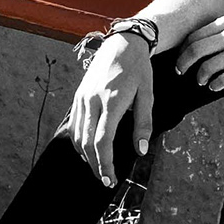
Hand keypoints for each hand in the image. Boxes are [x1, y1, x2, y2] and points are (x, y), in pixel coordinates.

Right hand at [65, 33, 152, 188]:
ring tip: (98, 168)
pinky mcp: (78, 96)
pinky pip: (75, 125)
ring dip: (86, 156)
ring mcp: (82, 97)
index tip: (111, 179)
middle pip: (87, 142)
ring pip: (78, 135)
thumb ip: (143, 124)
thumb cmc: (139, 69)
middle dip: (95, 165)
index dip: (105, 164)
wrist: (122, 43)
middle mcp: (93, 100)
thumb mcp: (148, 94)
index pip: (103, 140)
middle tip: (106, 180)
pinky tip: (88, 150)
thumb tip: (140, 151)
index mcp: (112, 100)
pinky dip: (79, 142)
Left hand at [175, 13, 223, 90]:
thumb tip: (207, 35)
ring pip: (209, 65)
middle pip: (196, 49)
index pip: (196, 35)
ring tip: (202, 81)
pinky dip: (216, 84)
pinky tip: (215, 86)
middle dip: (183, 63)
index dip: (183, 49)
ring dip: (201, 76)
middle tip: (180, 72)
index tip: (180, 58)